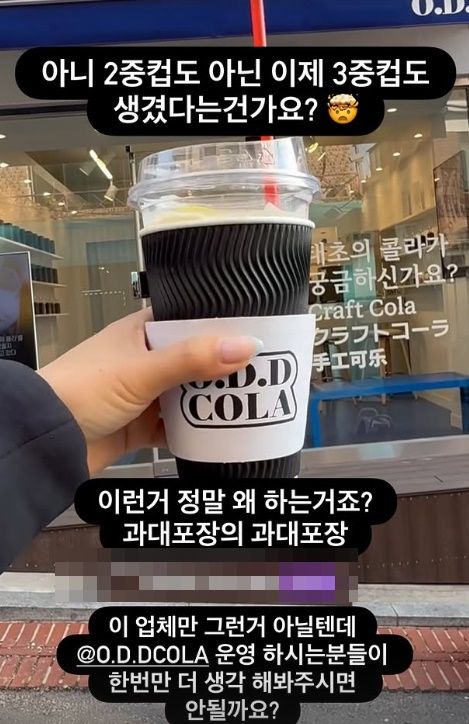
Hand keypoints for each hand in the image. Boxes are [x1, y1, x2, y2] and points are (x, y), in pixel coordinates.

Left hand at [37, 307, 261, 474]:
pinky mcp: (142, 426)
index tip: (258, 331)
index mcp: (141, 332)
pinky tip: (223, 432)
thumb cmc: (85, 389)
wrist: (46, 439)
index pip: (189, 320)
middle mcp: (145, 360)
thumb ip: (192, 359)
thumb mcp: (142, 371)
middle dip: (224, 369)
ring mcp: (145, 394)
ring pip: (189, 395)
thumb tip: (247, 345)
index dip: (221, 325)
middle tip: (265, 372)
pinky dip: (197, 431)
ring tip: (253, 402)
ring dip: (213, 401)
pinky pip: (178, 427)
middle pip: (195, 360)